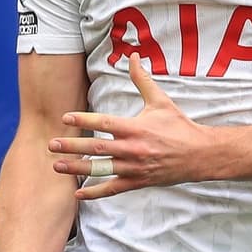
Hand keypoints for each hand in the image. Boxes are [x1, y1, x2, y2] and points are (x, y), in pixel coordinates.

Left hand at [49, 52, 218, 199]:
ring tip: (57, 165)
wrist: (199, 154)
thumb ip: (142, 80)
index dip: (84, 119)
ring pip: (101, 170)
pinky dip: (95, 193)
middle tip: (51, 144)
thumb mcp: (160, 101)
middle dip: (72, 146)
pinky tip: (78, 194)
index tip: (66, 117)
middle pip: (97, 148)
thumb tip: (134, 57)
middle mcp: (133, 149)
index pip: (104, 123)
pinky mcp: (138, 182)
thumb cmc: (178, 126)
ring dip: (77, 169)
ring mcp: (134, 168)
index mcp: (136, 127)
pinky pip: (113, 188)